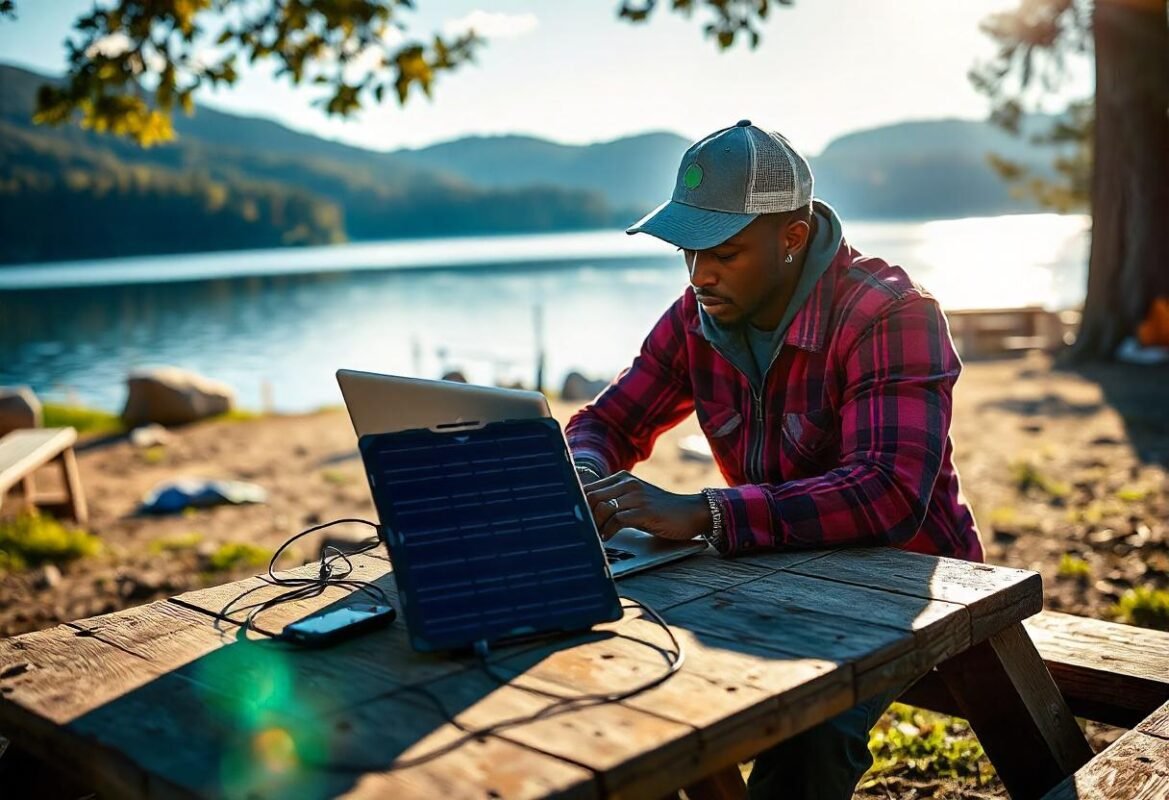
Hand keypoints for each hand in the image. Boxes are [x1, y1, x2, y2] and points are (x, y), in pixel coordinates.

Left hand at [583, 470, 710, 541]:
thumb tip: (584, 513)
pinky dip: (608, 532)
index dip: (577, 504)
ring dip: (595, 526)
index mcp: (622, 478)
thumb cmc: (660, 511)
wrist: (691, 512)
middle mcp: (628, 483)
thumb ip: (613, 501)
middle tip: (583, 531)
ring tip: (595, 537)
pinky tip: (607, 539)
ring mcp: (636, 496)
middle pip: (591, 497)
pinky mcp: (645, 511)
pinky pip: (617, 520)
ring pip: (602, 508)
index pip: (588, 488)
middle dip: (584, 516)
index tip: (574, 520)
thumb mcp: (634, 500)